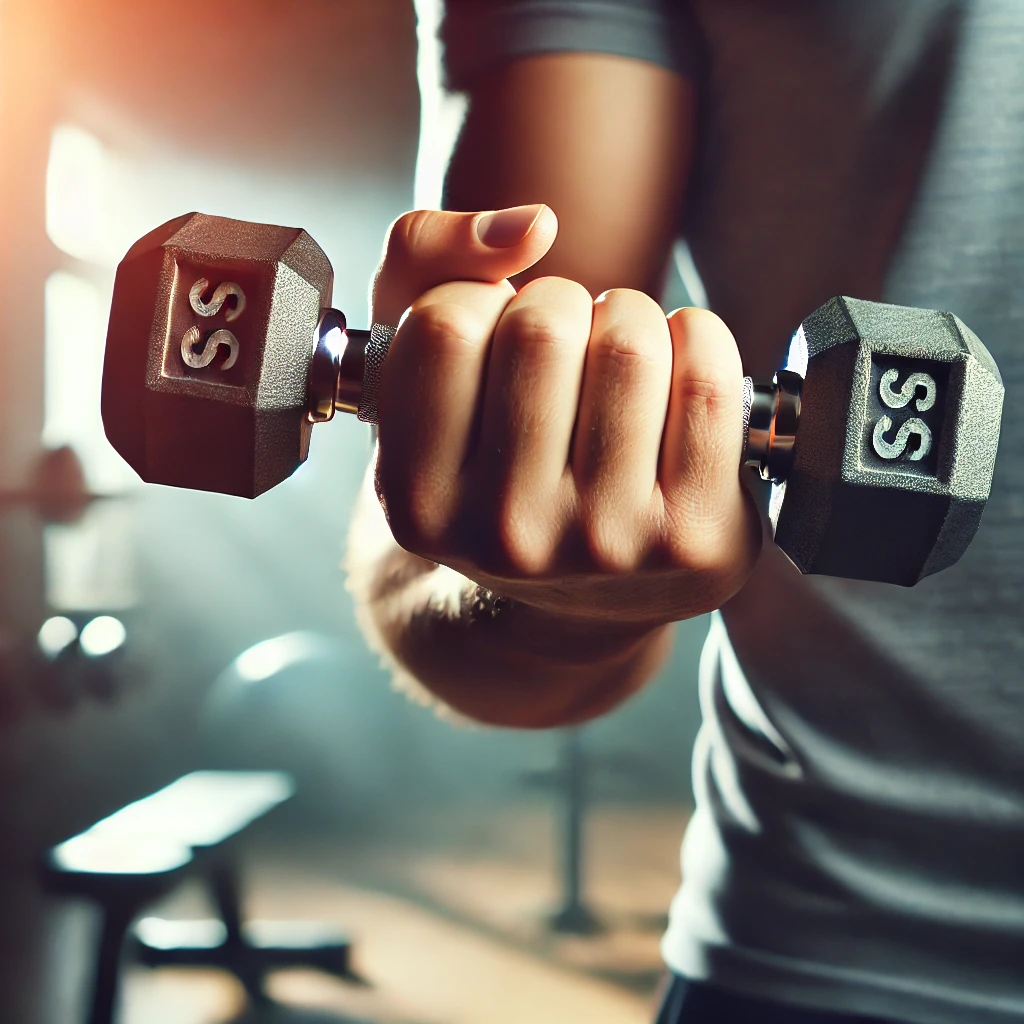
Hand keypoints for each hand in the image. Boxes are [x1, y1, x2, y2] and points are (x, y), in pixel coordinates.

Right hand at [370, 206, 761, 625]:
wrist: (573, 585)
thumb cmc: (494, 452)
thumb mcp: (417, 362)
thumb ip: (425, 257)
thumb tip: (532, 225)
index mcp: (416, 501)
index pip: (445, 326)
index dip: (478, 302)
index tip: (491, 334)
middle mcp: (504, 537)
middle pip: (543, 328)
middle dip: (562, 304)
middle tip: (564, 345)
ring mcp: (603, 546)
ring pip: (629, 342)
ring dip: (629, 318)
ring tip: (615, 364)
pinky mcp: (691, 539)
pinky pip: (710, 378)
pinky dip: (699, 342)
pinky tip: (674, 375)